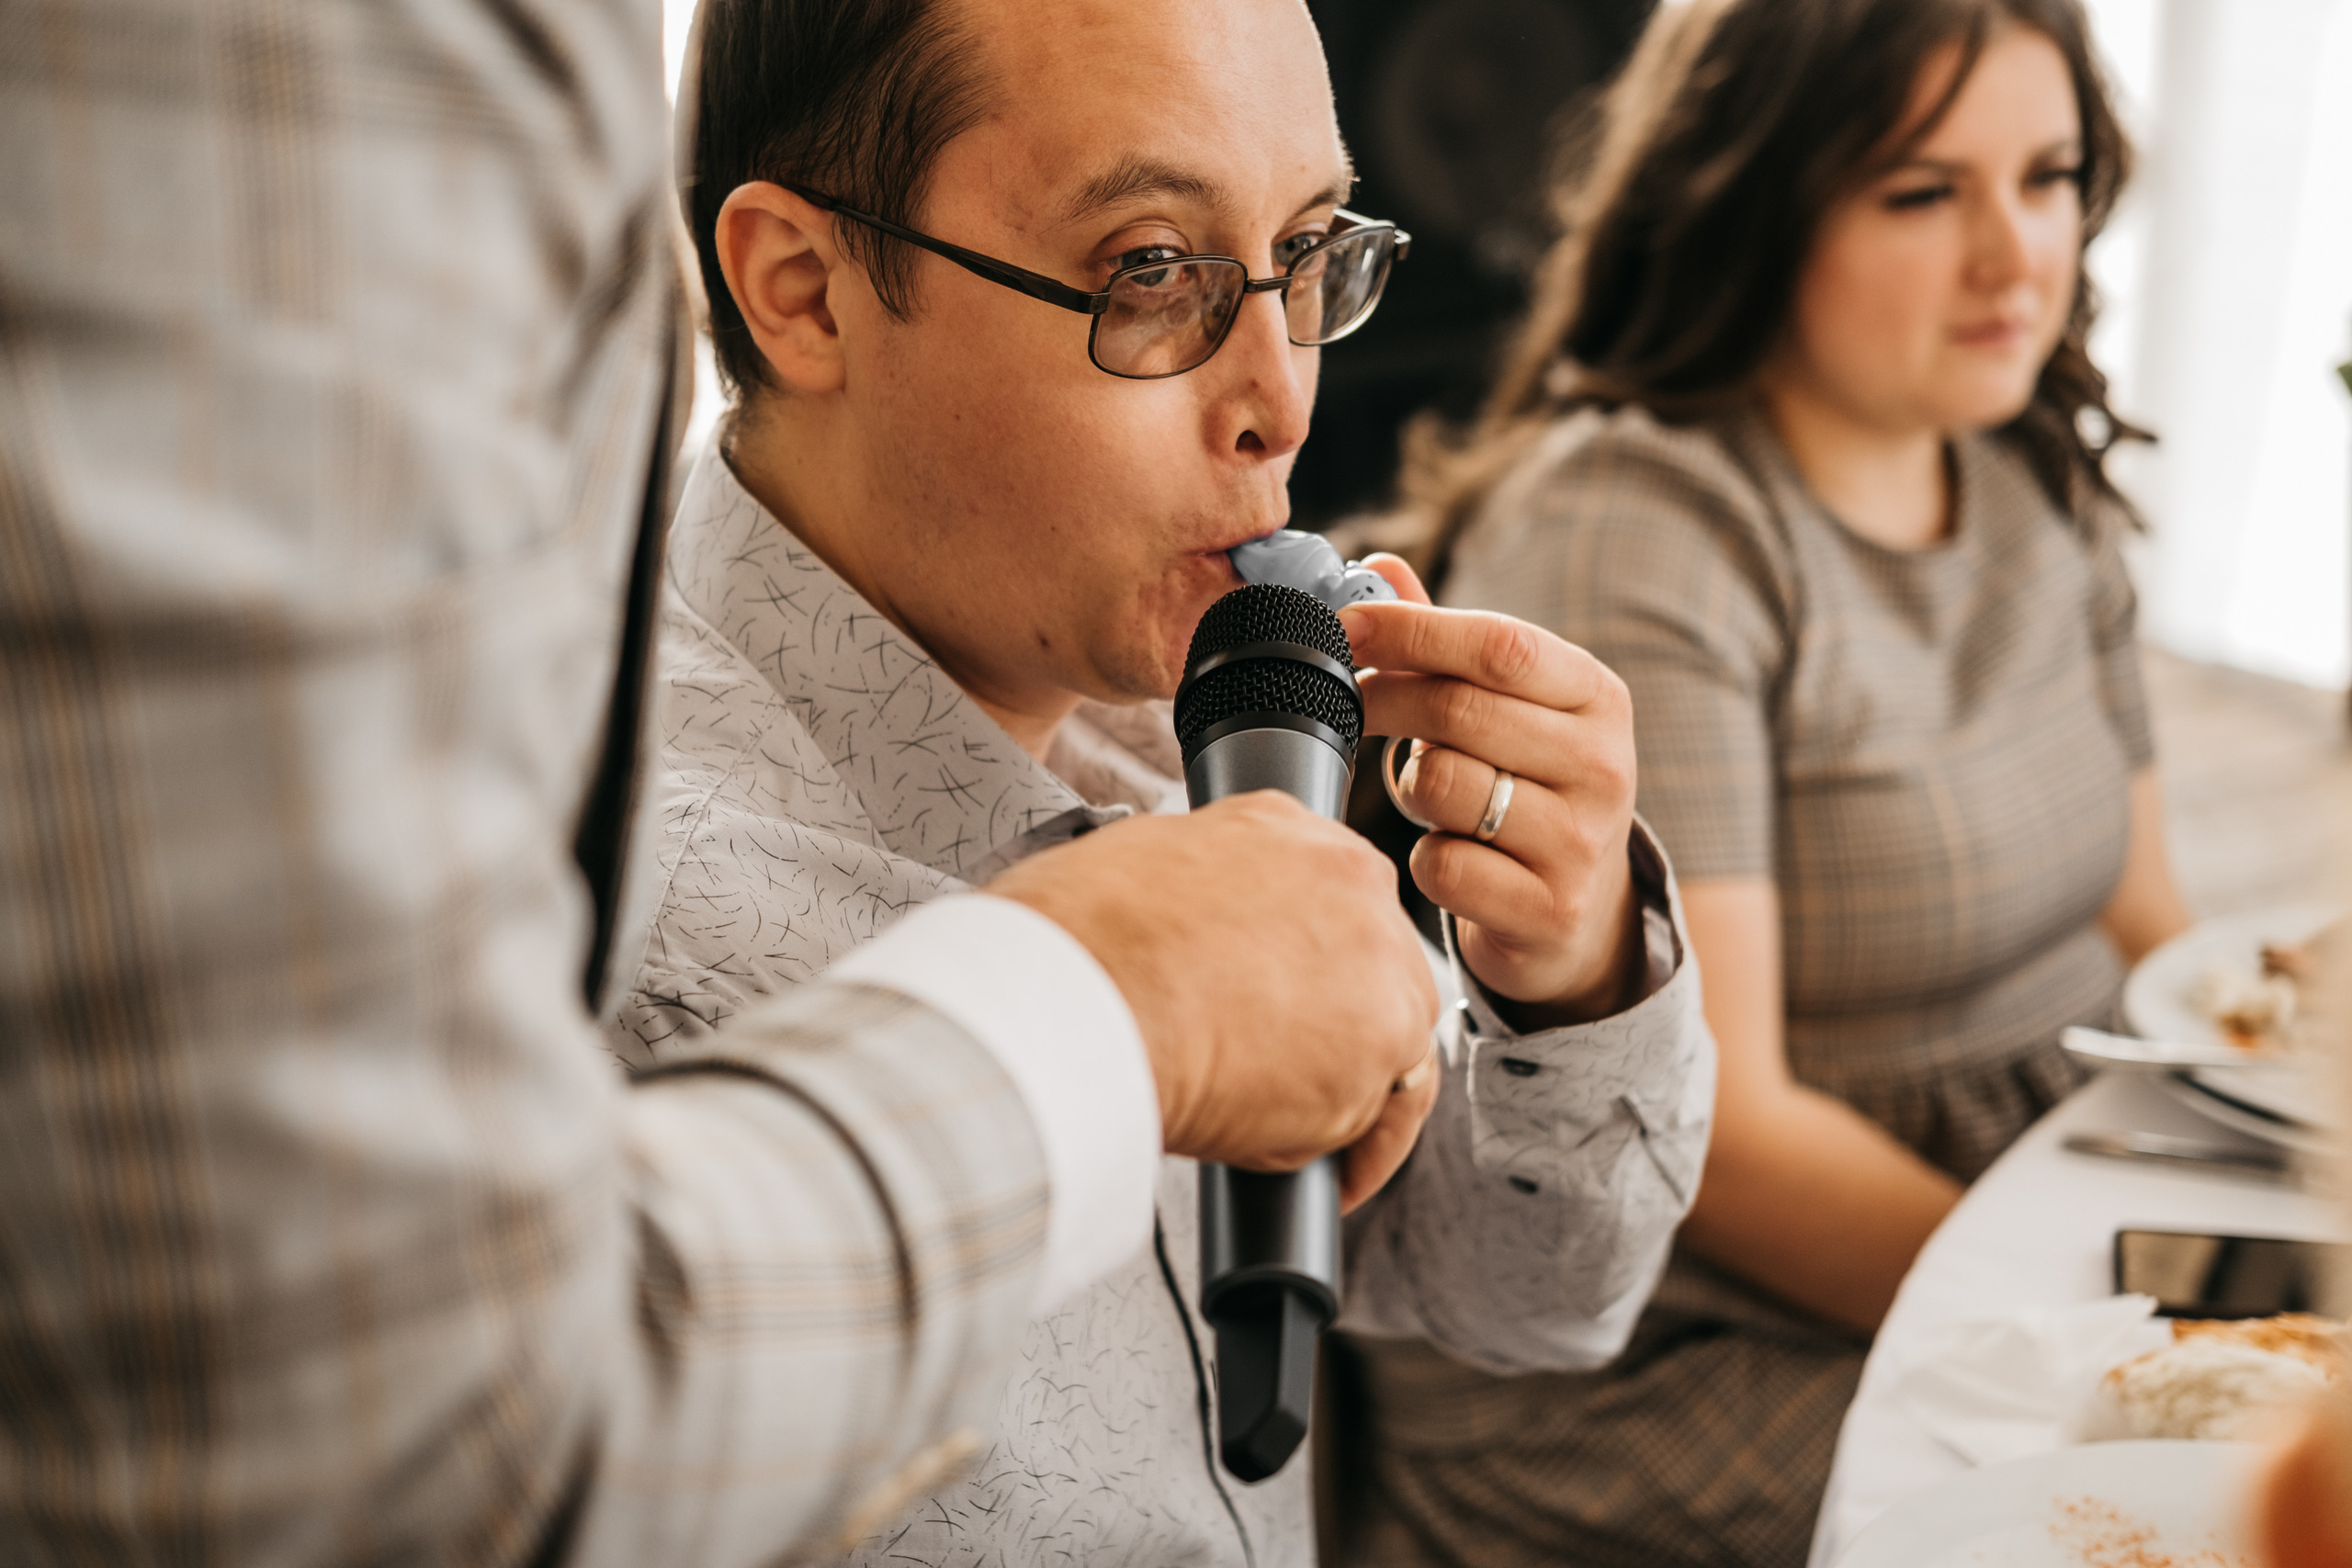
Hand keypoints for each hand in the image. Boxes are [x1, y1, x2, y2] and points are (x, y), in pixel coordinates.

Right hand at [986, 792, 1440, 1209]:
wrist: (1078, 995)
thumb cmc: (1074, 942)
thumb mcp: (1141, 871)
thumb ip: (1201, 900)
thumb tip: (1190, 952)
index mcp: (1287, 831)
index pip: (1328, 905)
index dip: (1304, 968)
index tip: (1279, 1006)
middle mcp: (1353, 887)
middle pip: (1375, 972)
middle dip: (1338, 1031)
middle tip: (1283, 1082)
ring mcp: (1379, 967)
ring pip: (1388, 1045)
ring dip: (1345, 1096)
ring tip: (1285, 1140)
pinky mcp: (1381, 1050)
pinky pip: (1378, 1114)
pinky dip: (1352, 1153)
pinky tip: (1316, 1178)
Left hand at [1339, 555, 1640, 1026]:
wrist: (1578, 913)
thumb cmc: (1526, 788)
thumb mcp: (1507, 710)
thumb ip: (1444, 643)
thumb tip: (1377, 566)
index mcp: (1597, 697)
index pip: (1498, 645)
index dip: (1408, 630)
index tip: (1344, 628)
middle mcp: (1604, 765)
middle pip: (1458, 711)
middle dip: (1385, 700)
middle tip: (1351, 703)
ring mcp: (1582, 842)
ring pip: (1444, 787)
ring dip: (1408, 785)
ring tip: (1427, 791)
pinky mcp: (1549, 911)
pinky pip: (1441, 867)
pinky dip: (1424, 859)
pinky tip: (1450, 857)